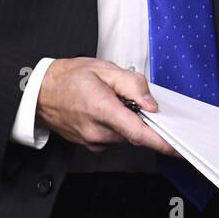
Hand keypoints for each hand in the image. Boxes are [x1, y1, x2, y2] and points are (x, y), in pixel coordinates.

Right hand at [36, 57, 178, 156]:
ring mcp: (93, 142)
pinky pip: (115, 138)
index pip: (140, 134)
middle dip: (144, 120)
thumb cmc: (68, 78)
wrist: (39, 92)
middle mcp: (98, 132)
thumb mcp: (104, 69)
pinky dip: (119, 127)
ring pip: (126, 136)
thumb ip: (132, 84)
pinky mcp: (91, 145)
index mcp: (102, 110)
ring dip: (129, 122)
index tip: (179, 148)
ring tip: (114, 101)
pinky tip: (108, 111)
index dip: (163, 142)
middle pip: (136, 134)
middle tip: (135, 101)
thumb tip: (150, 103)